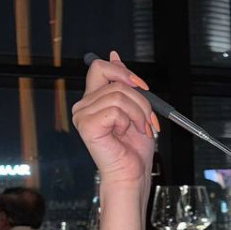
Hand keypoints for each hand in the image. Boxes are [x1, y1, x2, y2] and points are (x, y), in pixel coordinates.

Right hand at [71, 50, 157, 187]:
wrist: (132, 174)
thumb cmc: (133, 148)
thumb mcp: (135, 108)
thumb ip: (123, 83)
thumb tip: (114, 55)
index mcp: (93, 99)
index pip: (100, 68)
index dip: (123, 71)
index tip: (141, 86)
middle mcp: (84, 105)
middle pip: (116, 81)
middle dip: (140, 98)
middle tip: (148, 119)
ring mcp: (82, 115)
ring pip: (120, 95)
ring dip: (139, 113)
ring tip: (141, 129)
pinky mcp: (86, 125)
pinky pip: (116, 110)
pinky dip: (130, 121)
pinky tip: (127, 134)